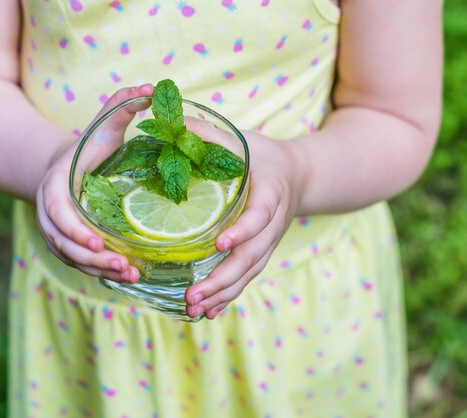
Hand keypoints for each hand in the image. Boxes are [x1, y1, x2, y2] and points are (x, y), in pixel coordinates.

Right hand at [35, 84, 153, 282]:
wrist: (68, 166)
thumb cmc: (90, 146)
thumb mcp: (104, 124)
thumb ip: (123, 104)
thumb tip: (152, 89)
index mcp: (54, 184)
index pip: (56, 213)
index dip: (75, 230)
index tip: (100, 243)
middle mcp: (48, 211)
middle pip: (63, 243)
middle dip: (92, 259)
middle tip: (124, 267)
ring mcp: (55, 230)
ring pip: (70, 257)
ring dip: (98, 270)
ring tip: (131, 276)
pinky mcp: (67, 243)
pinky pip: (77, 262)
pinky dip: (98, 272)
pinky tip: (126, 276)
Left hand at [184, 132, 308, 318]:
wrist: (296, 176)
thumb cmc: (262, 156)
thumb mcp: (240, 139)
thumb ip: (208, 135)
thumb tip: (170, 123)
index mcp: (270, 192)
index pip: (260, 215)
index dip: (243, 230)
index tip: (220, 244)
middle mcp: (273, 223)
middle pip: (253, 256)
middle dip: (224, 278)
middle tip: (193, 295)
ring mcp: (269, 242)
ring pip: (249, 273)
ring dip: (223, 294)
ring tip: (195, 310)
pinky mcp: (261, 252)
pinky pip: (247, 277)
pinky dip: (229, 296)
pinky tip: (208, 313)